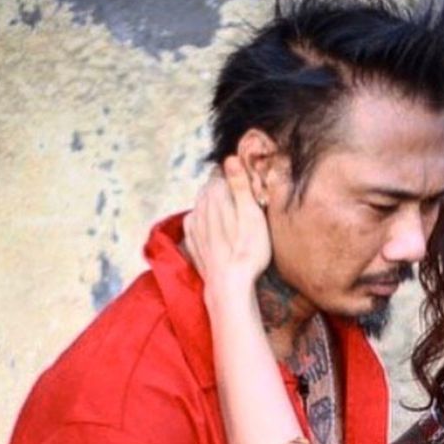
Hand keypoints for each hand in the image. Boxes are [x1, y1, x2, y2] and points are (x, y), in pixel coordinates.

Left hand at [184, 156, 271, 305]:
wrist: (228, 286)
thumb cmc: (247, 251)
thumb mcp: (252, 215)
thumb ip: (240, 185)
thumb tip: (230, 158)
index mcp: (215, 195)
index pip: (222, 172)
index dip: (237, 176)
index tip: (249, 186)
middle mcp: (200, 206)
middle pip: (211, 188)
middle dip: (225, 189)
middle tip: (244, 201)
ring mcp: (193, 224)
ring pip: (203, 204)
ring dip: (215, 204)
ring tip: (233, 216)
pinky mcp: (192, 240)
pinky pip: (197, 221)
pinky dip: (207, 220)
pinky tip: (218, 229)